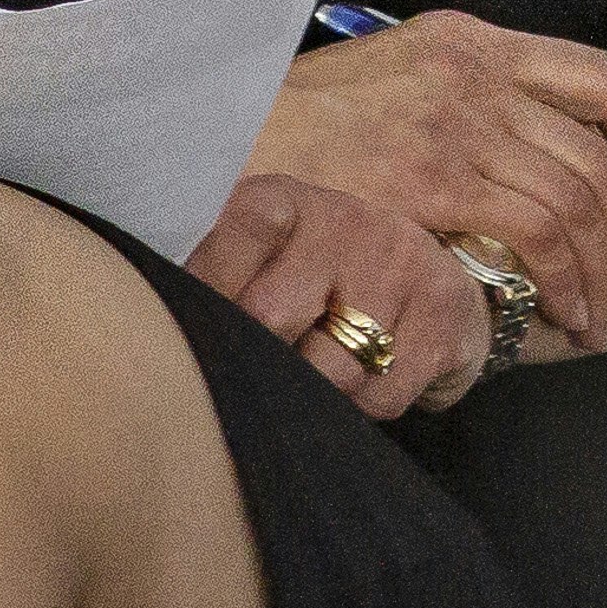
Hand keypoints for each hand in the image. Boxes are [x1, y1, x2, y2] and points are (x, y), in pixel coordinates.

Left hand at [188, 170, 488, 418]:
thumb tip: (163, 336)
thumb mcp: (262, 263)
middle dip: (260, 357)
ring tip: (319, 368)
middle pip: (271, 316)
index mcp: (285, 202)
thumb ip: (214, 283)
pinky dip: (362, 405)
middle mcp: (346, 220)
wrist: (431, 278)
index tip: (199, 327)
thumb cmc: (316, 282)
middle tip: (262, 364)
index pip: (233, 233)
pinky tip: (368, 376)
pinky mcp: (442, 313)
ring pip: (330, 368)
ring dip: (315, 390)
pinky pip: (380, 395)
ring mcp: (400, 263)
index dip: (208, 288)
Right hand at [243, 8, 606, 351]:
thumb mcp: (381, 83)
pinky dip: (567, 281)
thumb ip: (456, 109)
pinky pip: (536, 234)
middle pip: (602, 154)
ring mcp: (453, 125)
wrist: (198, 136)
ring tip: (601, 319)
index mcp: (467, 42)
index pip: (603, 78)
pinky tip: (563, 316)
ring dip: (606, 272)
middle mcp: (473, 75)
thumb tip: (521, 172)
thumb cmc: (279, 130)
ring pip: (580, 201)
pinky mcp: (428, 180)